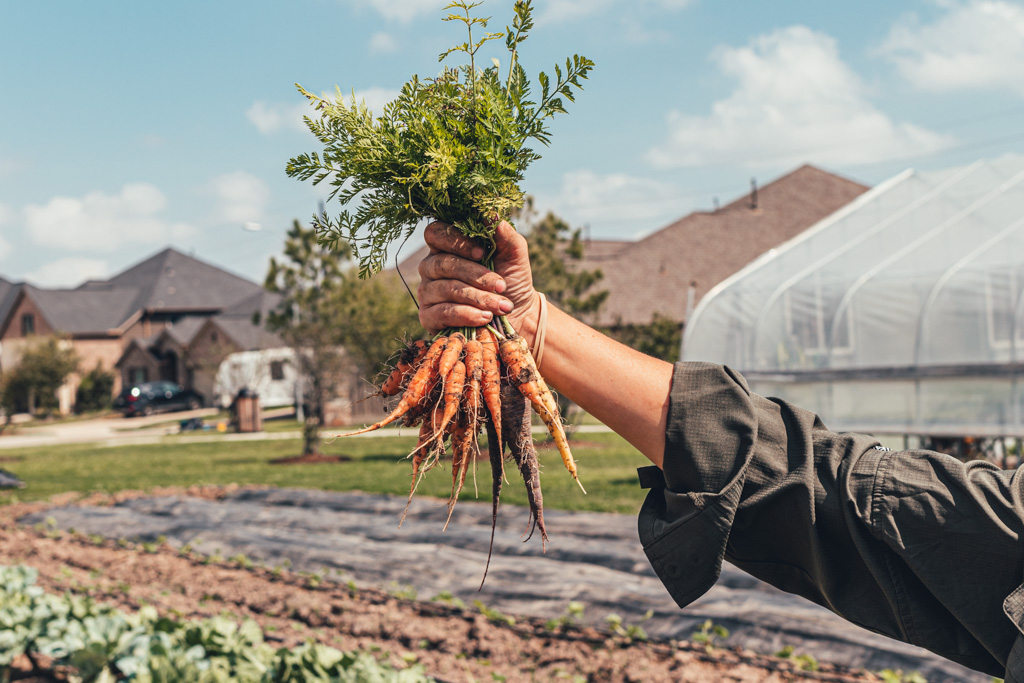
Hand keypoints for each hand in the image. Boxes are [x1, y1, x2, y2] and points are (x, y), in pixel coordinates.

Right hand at [417, 220, 541, 343]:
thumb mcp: (514, 256)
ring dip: (477, 297)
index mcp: (447, 246)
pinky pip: (442, 312)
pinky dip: (467, 314)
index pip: (435, 233)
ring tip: (502, 306)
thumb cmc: (511, 280)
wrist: (517, 314)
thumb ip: (505, 235)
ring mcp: (427, 292)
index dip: (455, 241)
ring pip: (446, 289)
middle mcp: (431, 267)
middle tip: (501, 285)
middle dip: (475, 275)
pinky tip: (485, 317)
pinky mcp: (428, 317)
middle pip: (442, 263)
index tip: (481, 252)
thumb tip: (492, 214)